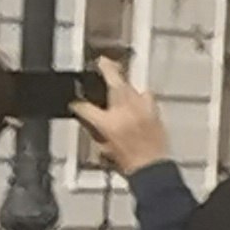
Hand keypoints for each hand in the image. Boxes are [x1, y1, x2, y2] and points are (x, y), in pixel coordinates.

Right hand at [74, 56, 167, 177]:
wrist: (152, 168)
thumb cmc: (127, 163)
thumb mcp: (103, 148)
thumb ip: (96, 130)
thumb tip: (92, 120)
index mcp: (108, 124)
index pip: (86, 108)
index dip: (78, 105)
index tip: (75, 102)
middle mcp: (125, 112)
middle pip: (114, 84)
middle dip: (107, 69)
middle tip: (102, 61)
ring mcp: (142, 109)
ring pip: (131, 87)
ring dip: (123, 81)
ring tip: (117, 74)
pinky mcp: (154, 111)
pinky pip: (145, 96)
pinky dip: (139, 95)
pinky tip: (136, 97)